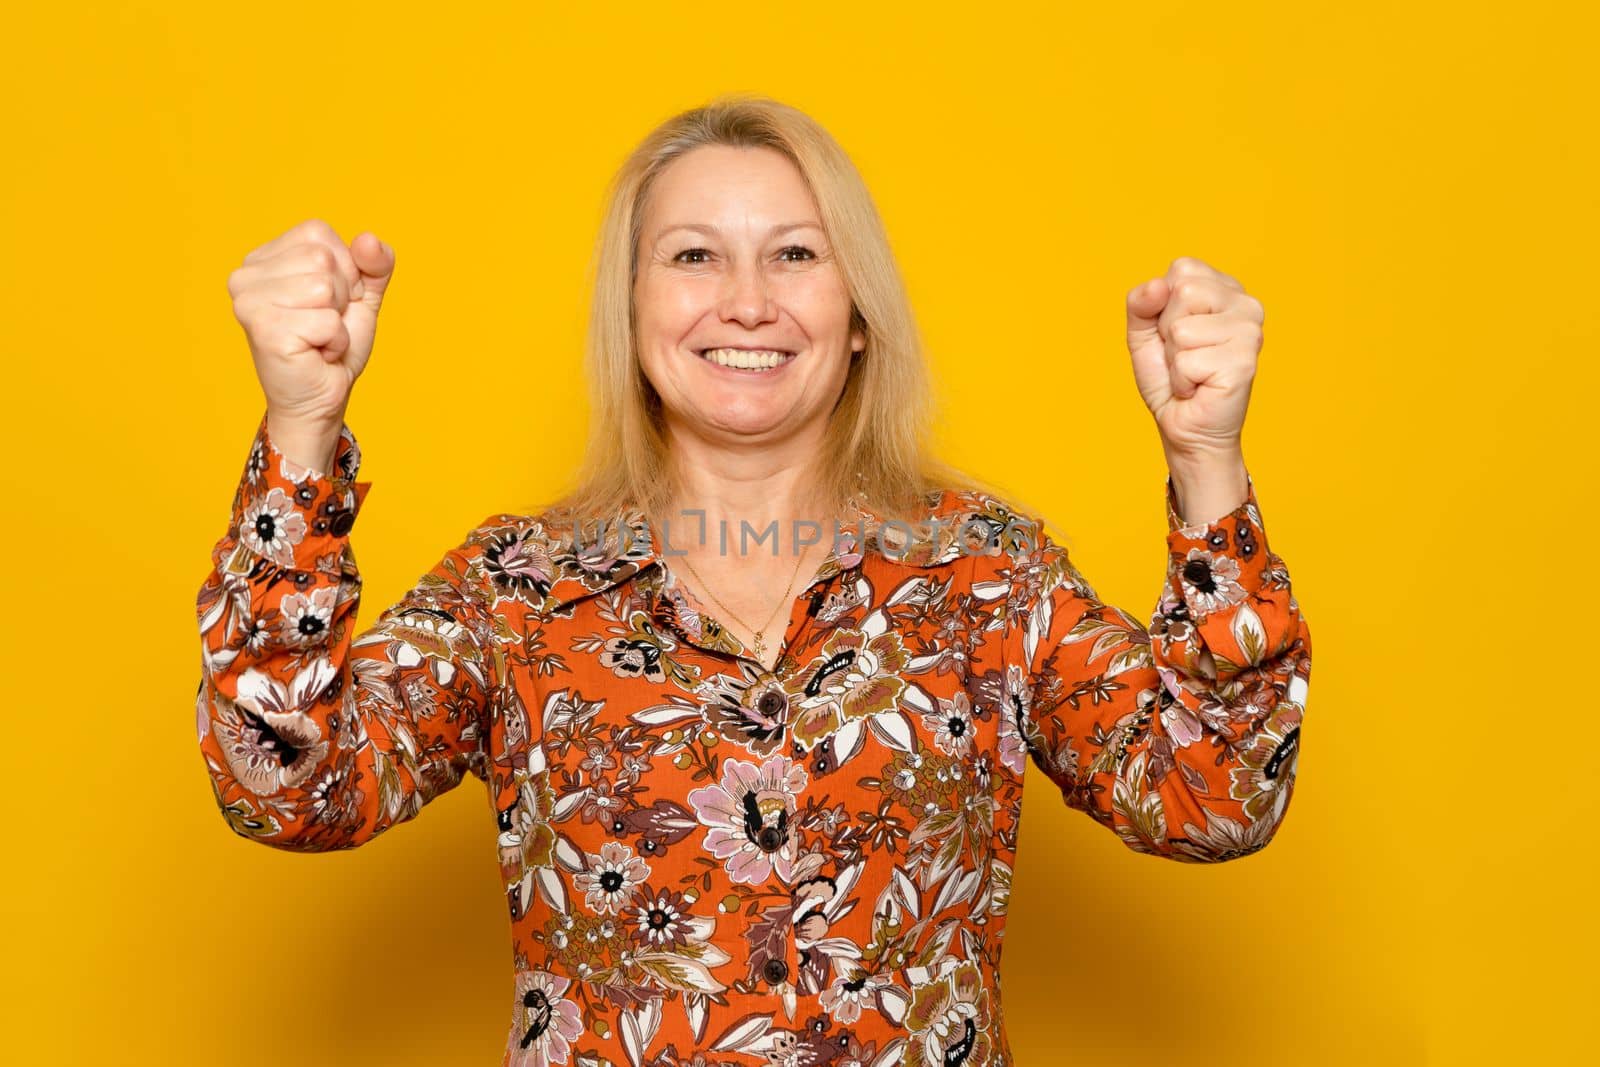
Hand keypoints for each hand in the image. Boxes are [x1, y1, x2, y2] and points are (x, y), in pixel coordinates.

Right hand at [228, 218, 395, 429]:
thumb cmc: (333, 346)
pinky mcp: (264, 329)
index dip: (342, 269)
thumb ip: (373, 263)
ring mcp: (249, 301)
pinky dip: (335, 341)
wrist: (321, 398)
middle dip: (340, 296)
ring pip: (324, 287)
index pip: (318, 232)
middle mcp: (246, 274)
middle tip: (322, 325)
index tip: (329, 302)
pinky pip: (327, 321)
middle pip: (322, 258)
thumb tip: (368, 240)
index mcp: (263, 257)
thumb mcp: (361, 295)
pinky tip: (316, 353)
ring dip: (336, 321)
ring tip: (317, 339)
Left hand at [1125, 256, 1262, 462]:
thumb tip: (1158, 285)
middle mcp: (1247, 304)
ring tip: (1192, 373)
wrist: (1185, 428)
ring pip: (1182, 330)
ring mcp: (1250, 332)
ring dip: (1175, 359)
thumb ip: (1141, 303)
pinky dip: (1182, 380)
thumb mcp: (1144, 333)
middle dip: (1168, 331)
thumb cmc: (1169, 379)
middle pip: (1184, 291)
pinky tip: (1199, 388)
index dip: (1164, 305)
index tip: (1177, 333)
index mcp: (1227, 289)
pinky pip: (1187, 361)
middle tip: (1184, 356)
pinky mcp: (1245, 362)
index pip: (1182, 269)